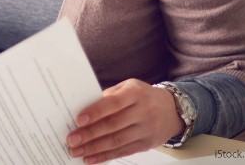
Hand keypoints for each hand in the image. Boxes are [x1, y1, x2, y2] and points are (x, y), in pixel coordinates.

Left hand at [66, 79, 183, 162]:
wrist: (172, 110)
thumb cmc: (142, 95)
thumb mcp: (128, 87)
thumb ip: (109, 96)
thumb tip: (84, 108)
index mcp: (136, 93)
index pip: (113, 103)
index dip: (96, 112)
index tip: (78, 120)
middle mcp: (143, 112)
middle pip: (113, 125)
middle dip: (90, 134)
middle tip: (72, 139)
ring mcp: (146, 130)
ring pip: (117, 141)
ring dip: (94, 148)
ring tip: (77, 151)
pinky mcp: (146, 144)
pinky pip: (123, 151)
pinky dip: (105, 156)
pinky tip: (90, 158)